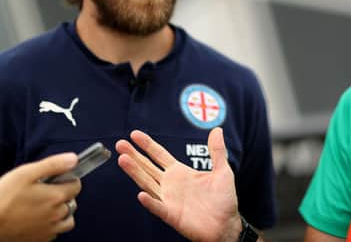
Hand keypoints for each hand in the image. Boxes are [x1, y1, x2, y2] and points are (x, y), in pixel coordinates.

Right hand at [0, 153, 80, 241]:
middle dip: (64, 195)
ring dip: (62, 213)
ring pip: (67, 220)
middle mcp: (57, 215)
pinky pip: (54, 233)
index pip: (76, 185)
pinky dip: (51, 226)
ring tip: (46, 207)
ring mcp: (49, 229)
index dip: (68, 179)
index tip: (57, 179)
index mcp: (56, 197)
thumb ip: (53, 165)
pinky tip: (39, 219)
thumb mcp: (26, 173)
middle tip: (47, 192)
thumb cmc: (3, 197)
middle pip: (72, 202)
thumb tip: (73, 159)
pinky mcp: (39, 240)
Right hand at [116, 128, 242, 241]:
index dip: (147, 145)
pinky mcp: (172, 215)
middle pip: (147, 167)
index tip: (134, 134)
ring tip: (123, 160)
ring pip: (147, 184)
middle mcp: (170, 184)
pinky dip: (150, 202)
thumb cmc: (224, 199)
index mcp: (180, 172)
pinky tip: (141, 194)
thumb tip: (217, 129)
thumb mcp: (223, 171)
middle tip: (120, 144)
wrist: (227, 224)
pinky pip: (158, 207)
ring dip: (135, 173)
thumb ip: (217, 151)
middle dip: (134, 155)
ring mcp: (169, 199)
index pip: (159, 155)